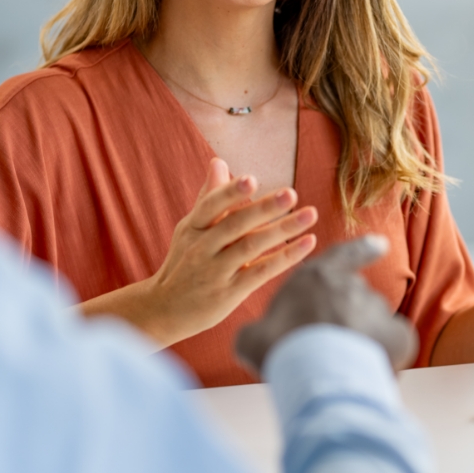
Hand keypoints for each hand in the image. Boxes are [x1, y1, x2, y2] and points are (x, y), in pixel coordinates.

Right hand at [116, 158, 318, 346]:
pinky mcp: (229, 293)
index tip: (251, 179)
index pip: (210, 206)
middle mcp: (202, 248)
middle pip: (234, 225)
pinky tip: (307, 243)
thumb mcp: (189, 229)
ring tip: (310, 214)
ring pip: (251, 247)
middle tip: (291, 194)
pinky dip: (285, 257)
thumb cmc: (184, 263)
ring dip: (282, 230)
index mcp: (193, 228)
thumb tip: (218, 161)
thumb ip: (208, 197)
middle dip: (263, 208)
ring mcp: (215, 271)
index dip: (229, 193)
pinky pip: (261, 272)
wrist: (164, 310)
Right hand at [235, 236, 418, 374]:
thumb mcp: (254, 336)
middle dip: (346, 321)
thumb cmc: (281, 349)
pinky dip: (385, 355)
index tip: (380, 244)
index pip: (344, 255)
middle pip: (355, 301)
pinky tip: (367, 370)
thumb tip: (256, 337)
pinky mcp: (398, 336)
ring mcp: (378, 310)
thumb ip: (260, 331)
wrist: (314, 373)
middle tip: (327, 350)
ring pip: (374, 324)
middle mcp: (352, 287)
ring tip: (342, 368)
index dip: (361, 250)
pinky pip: (394, 343)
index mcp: (317, 278)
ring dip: (363, 340)